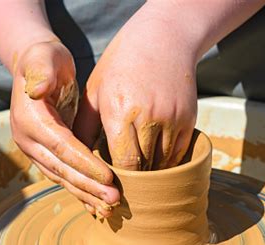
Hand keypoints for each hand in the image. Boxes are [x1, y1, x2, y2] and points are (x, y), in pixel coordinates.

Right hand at [11, 41, 119, 216]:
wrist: (37, 67)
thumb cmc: (46, 60)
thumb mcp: (44, 58)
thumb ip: (41, 72)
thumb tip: (36, 91)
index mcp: (30, 120)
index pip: (61, 147)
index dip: (85, 163)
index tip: (109, 177)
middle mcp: (28, 140)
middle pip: (62, 169)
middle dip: (89, 186)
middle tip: (115, 200)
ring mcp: (35, 150)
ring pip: (63, 178)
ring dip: (86, 194)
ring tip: (109, 208)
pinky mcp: (47, 154)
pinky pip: (64, 176)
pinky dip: (80, 191)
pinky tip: (95, 205)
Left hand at [74, 6, 197, 170]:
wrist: (162, 39)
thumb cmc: (120, 65)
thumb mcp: (95, 91)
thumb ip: (84, 126)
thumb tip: (75, 156)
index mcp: (120, 112)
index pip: (124, 162)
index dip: (119, 179)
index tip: (112, 185)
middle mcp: (148, 118)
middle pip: (144, 166)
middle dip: (134, 179)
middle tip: (125, 186)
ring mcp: (172, 119)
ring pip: (164, 163)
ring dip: (152, 172)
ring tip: (140, 175)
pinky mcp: (188, 119)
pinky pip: (179, 153)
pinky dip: (168, 162)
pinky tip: (157, 160)